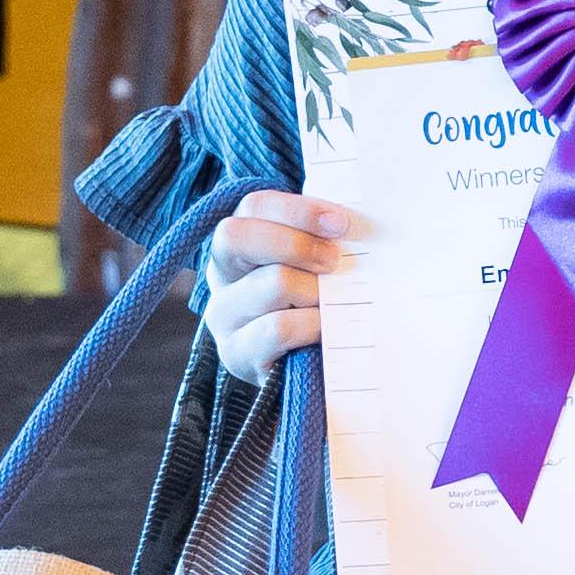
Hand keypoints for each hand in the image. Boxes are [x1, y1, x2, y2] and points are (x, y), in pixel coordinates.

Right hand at [200, 192, 354, 378]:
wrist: (318, 368)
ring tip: (333, 303)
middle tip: (334, 263)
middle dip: (297, 244)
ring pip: (271, 282)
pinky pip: (278, 328)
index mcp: (241, 244)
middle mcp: (222, 276)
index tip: (341, 224)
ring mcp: (224, 316)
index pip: (254, 207)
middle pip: (237, 236)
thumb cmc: (319, 304)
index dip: (299, 210)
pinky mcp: (237, 353)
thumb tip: (352, 220)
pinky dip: (312, 324)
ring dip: (315, 290)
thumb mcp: (318, 266)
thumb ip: (325, 240)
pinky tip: (327, 328)